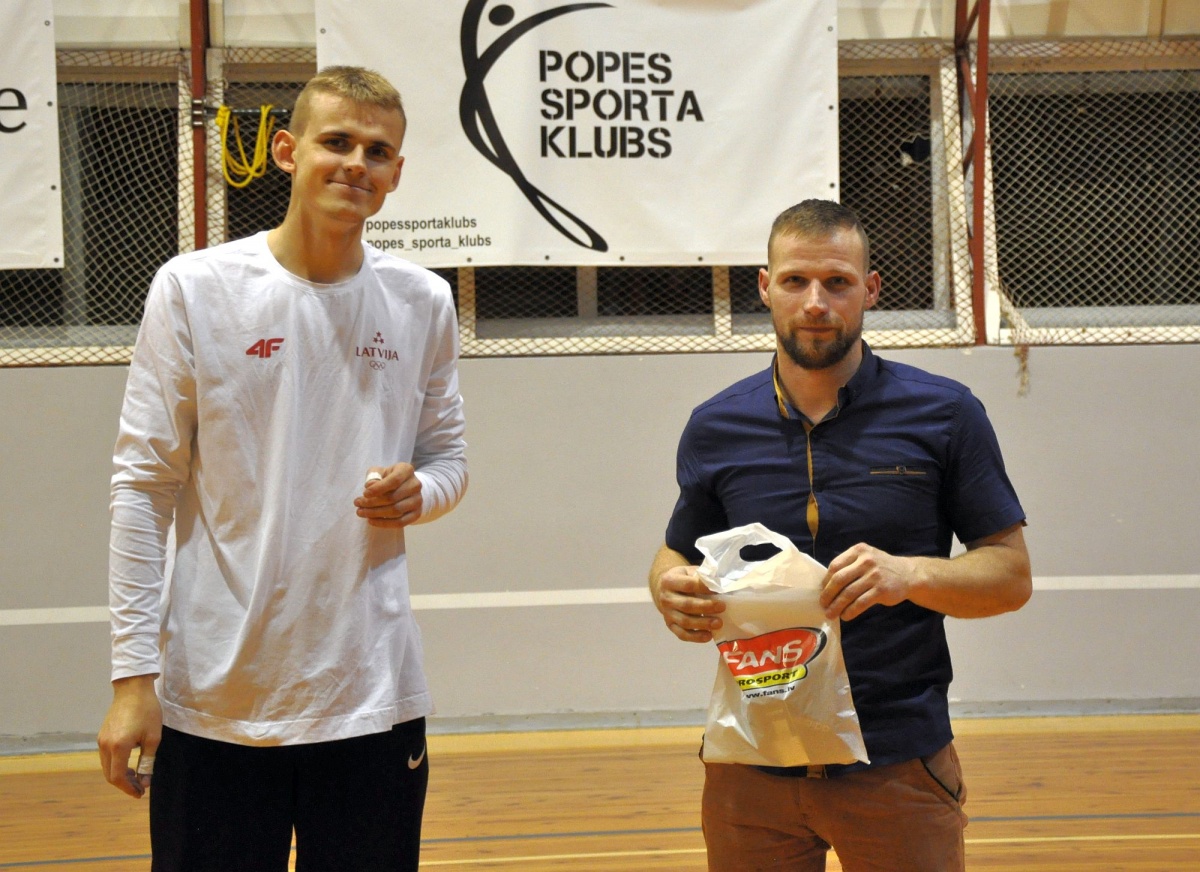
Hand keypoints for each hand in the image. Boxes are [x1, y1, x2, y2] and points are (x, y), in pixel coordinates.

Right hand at [97, 675, 161, 797]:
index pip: (118, 777)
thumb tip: (145, 782)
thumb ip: (147, 762)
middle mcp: (105, 746)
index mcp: (119, 747)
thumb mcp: (153, 737)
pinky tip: (128, 763)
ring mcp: (101, 740)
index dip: (129, 788)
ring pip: (106, 767)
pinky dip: (115, 765)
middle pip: (110, 775)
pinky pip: (105, 757)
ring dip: (119, 775)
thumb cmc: (147, 711)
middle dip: (124, 784)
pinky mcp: (101, 735)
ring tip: (136, 777)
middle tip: (139, 788)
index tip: (140, 793)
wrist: (133, 688)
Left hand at [355, 463, 422, 527]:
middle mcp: (415, 485)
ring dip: (375, 513)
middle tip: (358, 504)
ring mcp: (418, 500)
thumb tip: (369, 486)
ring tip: (361, 512)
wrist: (406, 488)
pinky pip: (400, 522)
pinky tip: (371, 520)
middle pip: (393, 498)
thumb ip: (374, 476)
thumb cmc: (389, 478)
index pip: (394, 480)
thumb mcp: (381, 472)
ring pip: (396, 511)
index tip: (364, 493)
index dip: (378, 488)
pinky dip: (384, 523)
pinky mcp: (416, 514)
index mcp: (406, 470)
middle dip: (372, 503)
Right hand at [653, 565, 725, 642]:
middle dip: (706, 607)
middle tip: (722, 607)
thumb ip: (702, 577)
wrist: (664, 590)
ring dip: (703, 623)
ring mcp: (667, 613)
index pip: (688, 585)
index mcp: (669, 581)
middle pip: (687, 605)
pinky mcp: (670, 625)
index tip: (718, 589)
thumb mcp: (689, 572)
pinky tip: (708, 635)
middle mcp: (666, 598)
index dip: (703, 588)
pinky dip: (696, 637)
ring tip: (719, 623)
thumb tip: (722, 583)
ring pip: (685, 621)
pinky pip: (682, 634)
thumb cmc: (683, 579)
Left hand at [820, 543, 914, 620]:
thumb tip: (826, 586)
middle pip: (839, 579)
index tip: (822, 591)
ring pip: (848, 593)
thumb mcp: (866, 558)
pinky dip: (850, 611)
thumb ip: (849, 566)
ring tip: (831, 614)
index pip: (835, 565)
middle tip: (822, 605)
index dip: (826, 581)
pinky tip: (846, 616)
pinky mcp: (881, 590)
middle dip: (828, 594)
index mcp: (859, 551)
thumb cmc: (881, 568)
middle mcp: (866, 561)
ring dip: (837, 606)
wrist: (908, 574)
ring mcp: (874, 575)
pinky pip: (860, 603)